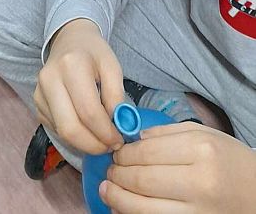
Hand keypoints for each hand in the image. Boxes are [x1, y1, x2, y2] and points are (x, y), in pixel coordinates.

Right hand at [34, 19, 123, 154]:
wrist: (70, 40)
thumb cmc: (93, 53)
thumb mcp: (112, 66)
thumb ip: (117, 96)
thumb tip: (118, 126)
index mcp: (71, 66)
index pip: (88, 111)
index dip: (106, 133)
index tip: (120, 140)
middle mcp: (50, 79)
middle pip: (70, 128)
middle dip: (93, 145)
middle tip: (110, 146)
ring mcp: (39, 93)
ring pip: (61, 133)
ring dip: (84, 144)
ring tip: (101, 139)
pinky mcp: (37, 104)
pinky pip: (55, 130)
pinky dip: (74, 137)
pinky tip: (87, 130)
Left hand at [100, 122, 255, 212]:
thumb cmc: (230, 161)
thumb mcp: (206, 135)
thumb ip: (168, 132)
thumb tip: (135, 138)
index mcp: (201, 151)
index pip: (147, 151)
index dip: (125, 152)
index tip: (117, 151)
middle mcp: (198, 182)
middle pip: (141, 180)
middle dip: (117, 174)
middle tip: (110, 169)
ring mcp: (196, 211)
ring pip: (142, 208)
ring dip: (117, 198)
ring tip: (108, 189)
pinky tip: (121, 207)